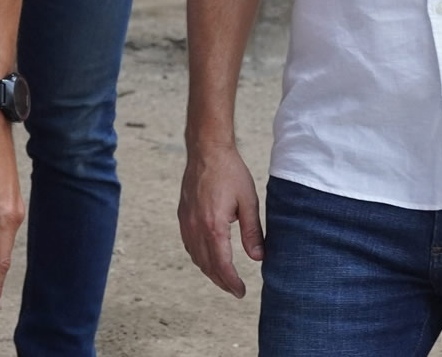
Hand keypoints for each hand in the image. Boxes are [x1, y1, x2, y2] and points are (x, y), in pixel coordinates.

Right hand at [178, 143, 263, 297]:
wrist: (206, 150)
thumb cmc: (229, 172)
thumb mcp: (248, 201)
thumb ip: (252, 231)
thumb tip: (258, 258)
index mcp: (214, 226)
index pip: (221, 265)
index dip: (231, 282)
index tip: (240, 291)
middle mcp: (196, 227)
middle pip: (207, 265)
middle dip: (221, 281)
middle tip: (235, 290)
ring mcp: (186, 222)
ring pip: (196, 257)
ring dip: (209, 271)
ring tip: (224, 277)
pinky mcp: (183, 215)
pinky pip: (189, 244)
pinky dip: (199, 257)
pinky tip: (209, 257)